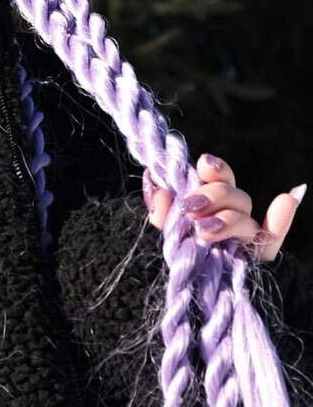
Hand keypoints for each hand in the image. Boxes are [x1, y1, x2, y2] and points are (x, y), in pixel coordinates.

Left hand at [144, 153, 304, 262]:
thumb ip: (162, 210)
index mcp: (211, 200)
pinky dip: (282, 219)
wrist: (187, 282)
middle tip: (190, 208)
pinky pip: (273, 238)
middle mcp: (231, 213)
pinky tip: (288, 197)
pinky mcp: (255, 256)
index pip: (219, 177)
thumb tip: (158, 193)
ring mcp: (244, 235)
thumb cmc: (178, 247)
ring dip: (228, 219)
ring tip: (203, 229)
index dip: (215, 169)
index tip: (204, 164)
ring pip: (245, 219)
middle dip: (213, 196)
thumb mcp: (165, 228)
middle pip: (234, 196)